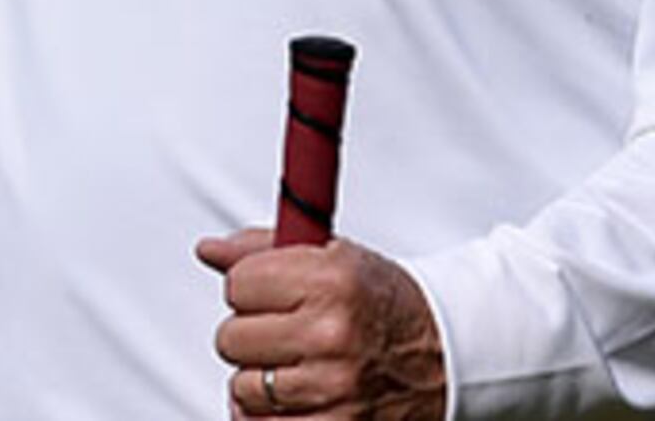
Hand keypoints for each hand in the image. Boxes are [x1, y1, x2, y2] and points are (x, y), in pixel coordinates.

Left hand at [196, 228, 445, 420]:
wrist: (447, 353)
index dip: (251, 288)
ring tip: (297, 367)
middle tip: (285, 333)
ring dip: (261, 380)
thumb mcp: (333, 258)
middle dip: (252, 335)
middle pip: (231, 338)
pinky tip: (294, 400)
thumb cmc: (383, 303)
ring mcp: (334, 387)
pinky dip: (270, 418)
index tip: (272, 293)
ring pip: (243, 388)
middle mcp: (332, 333)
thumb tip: (207, 250)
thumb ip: (262, 250)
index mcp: (331, 280)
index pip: (238, 284)